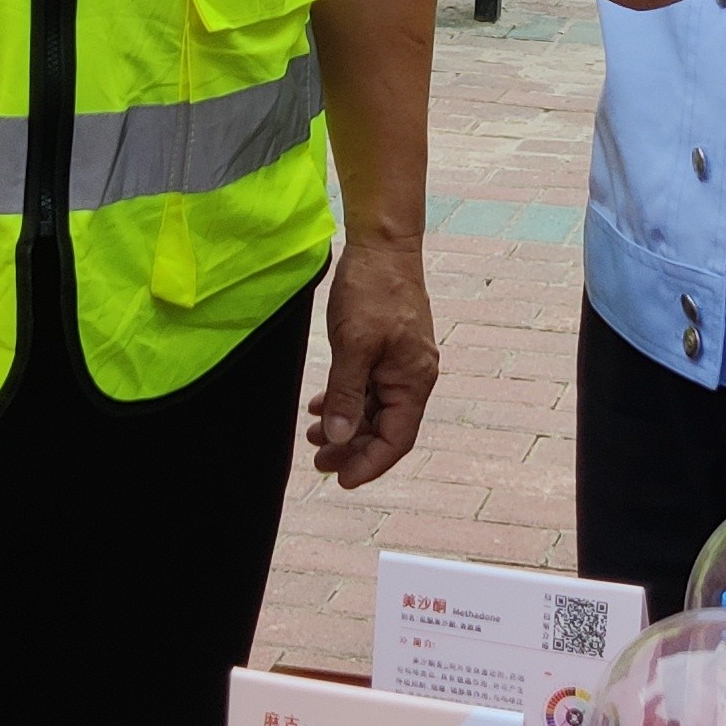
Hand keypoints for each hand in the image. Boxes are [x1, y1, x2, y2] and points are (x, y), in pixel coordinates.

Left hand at [308, 233, 437, 488]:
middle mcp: (413, 376)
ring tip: (312, 436)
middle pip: (386, 429)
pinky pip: (368, 388)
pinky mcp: (387, 349)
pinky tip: (319, 405)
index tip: (340, 480)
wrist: (382, 244)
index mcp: (413, 380)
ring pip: (374, 409)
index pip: (396, 439)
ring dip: (345, 426)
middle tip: (317, 461)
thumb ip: (345, 393)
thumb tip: (338, 438)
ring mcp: (401, 363)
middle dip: (352, 449)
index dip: (369, 464)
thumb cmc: (372, 290)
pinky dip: (345, 400)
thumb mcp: (353, 345)